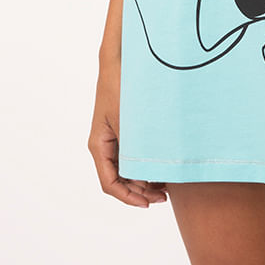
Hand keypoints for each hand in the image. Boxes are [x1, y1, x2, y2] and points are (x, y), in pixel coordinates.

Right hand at [88, 56, 168, 207]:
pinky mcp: (124, 130)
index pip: (110, 183)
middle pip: (119, 179)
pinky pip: (132, 155)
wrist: (119, 61)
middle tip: (164, 197)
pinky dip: (144, 165)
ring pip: (126, 169)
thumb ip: (133, 149)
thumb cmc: (121, 87)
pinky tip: (161, 167)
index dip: (128, 197)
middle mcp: (104, 145)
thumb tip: (143, 178)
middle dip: (140, 191)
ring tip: (165, 186)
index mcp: (99, 145)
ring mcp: (113, 138)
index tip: (147, 204)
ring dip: (143, 180)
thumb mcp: (128, 121)